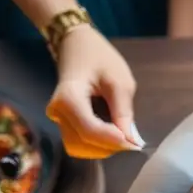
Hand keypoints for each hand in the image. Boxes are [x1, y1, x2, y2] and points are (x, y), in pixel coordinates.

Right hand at [46, 25, 142, 157]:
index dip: (114, 141)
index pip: (90, 131)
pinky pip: (79, 141)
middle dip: (109, 146)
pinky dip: (97, 143)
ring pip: (80, 147)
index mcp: (68, 98)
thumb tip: (131, 140)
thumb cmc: (100, 58)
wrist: (76, 45)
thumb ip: (123, 112)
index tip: (135, 143)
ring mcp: (57, 118)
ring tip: (121, 132)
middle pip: (83, 144)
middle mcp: (57, 112)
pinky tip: (111, 131)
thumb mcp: (120, 81)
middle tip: (131, 137)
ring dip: (103, 147)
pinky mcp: (62, 121)